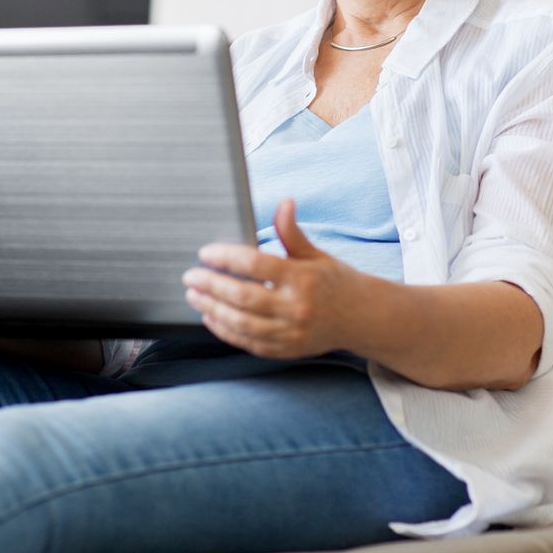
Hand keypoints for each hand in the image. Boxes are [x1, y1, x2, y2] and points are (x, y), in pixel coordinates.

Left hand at [183, 199, 363, 359]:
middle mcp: (296, 307)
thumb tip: (284, 203)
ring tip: (194, 295)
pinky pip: (249, 343)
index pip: (256, 265)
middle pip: (243, 297)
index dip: (226, 258)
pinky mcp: (286, 350)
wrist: (361, 318)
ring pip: (242, 324)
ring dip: (212, 309)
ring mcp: (291, 332)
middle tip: (191, 276)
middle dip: (211, 285)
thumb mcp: (316, 254)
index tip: (206, 253)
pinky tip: (210, 317)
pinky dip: (225, 331)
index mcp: (303, 278)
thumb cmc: (334, 281)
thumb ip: (292, 232)